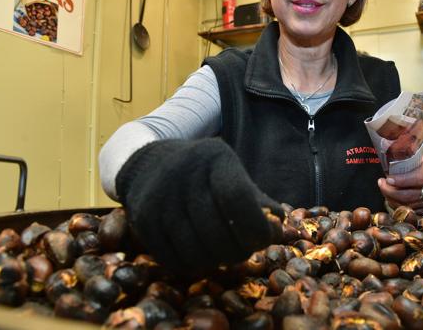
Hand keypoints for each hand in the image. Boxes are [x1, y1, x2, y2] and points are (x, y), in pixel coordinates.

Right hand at [116, 138, 283, 276]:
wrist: (149, 165)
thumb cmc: (204, 174)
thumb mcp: (231, 173)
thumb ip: (257, 200)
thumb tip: (279, 226)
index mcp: (215, 157)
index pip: (237, 197)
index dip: (255, 226)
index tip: (263, 239)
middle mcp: (184, 173)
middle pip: (216, 231)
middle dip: (237, 250)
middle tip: (243, 250)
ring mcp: (159, 197)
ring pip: (194, 250)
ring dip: (215, 261)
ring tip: (222, 254)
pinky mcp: (142, 219)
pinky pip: (172, 259)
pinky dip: (191, 265)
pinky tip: (199, 255)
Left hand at [376, 152, 422, 213]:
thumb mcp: (421, 158)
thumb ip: (406, 158)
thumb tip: (386, 155)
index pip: (417, 178)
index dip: (401, 180)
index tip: (387, 179)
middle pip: (410, 195)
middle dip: (391, 191)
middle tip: (381, 184)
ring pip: (408, 205)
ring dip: (392, 199)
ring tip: (384, 190)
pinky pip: (410, 211)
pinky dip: (398, 206)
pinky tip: (392, 198)